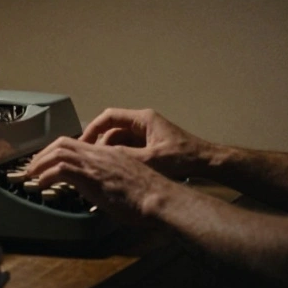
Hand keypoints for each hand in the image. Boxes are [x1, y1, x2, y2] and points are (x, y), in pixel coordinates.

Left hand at [25, 137, 181, 224]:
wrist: (158, 198)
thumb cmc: (149, 197)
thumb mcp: (126, 183)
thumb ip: (112, 182)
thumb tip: (103, 193)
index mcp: (109, 153)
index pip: (78, 143)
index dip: (59, 150)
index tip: (49, 160)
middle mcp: (100, 153)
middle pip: (63, 142)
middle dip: (44, 153)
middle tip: (33, 165)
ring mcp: (95, 163)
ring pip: (59, 152)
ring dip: (40, 163)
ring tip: (31, 174)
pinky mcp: (90, 176)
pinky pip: (61, 169)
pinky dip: (46, 175)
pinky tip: (41, 184)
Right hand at [77, 107, 216, 178]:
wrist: (205, 162)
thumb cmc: (183, 157)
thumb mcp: (151, 158)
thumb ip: (126, 156)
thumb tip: (102, 158)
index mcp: (143, 119)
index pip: (109, 117)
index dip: (93, 128)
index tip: (82, 142)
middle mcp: (143, 123)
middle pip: (113, 129)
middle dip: (100, 143)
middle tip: (89, 159)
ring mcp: (147, 134)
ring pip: (120, 140)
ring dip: (110, 152)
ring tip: (100, 166)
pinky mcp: (150, 145)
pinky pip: (129, 148)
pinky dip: (120, 157)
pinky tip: (115, 170)